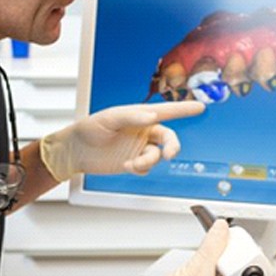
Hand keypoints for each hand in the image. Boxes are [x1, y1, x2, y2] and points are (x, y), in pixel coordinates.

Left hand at [39, 101, 204, 181]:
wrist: (75, 151)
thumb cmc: (89, 128)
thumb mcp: (109, 119)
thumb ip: (132, 117)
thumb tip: (151, 117)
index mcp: (140, 115)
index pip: (167, 111)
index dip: (184, 109)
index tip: (201, 106)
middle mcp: (143, 131)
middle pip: (168, 138)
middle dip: (172, 147)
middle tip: (169, 154)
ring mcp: (139, 147)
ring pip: (157, 156)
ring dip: (147, 161)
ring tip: (131, 164)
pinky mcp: (134, 162)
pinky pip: (147, 167)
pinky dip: (140, 168)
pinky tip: (126, 166)